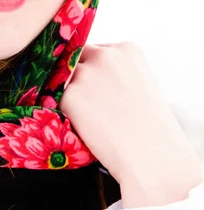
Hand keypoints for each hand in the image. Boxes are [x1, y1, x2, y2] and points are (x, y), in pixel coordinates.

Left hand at [59, 41, 202, 206]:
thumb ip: (117, 70)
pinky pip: (57, 98)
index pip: (96, 50)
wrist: (153, 160)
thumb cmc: (151, 129)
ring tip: (85, 116)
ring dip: (68, 91)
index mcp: (127, 49)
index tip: (99, 88)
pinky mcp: (70, 95)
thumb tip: (90, 72)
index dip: (93, 69)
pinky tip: (81, 125)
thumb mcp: (141, 84)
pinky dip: (64, 111)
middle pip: (76, 57)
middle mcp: (106, 55)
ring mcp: (87, 73)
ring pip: (63, 76)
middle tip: (88, 102)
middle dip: (78, 75)